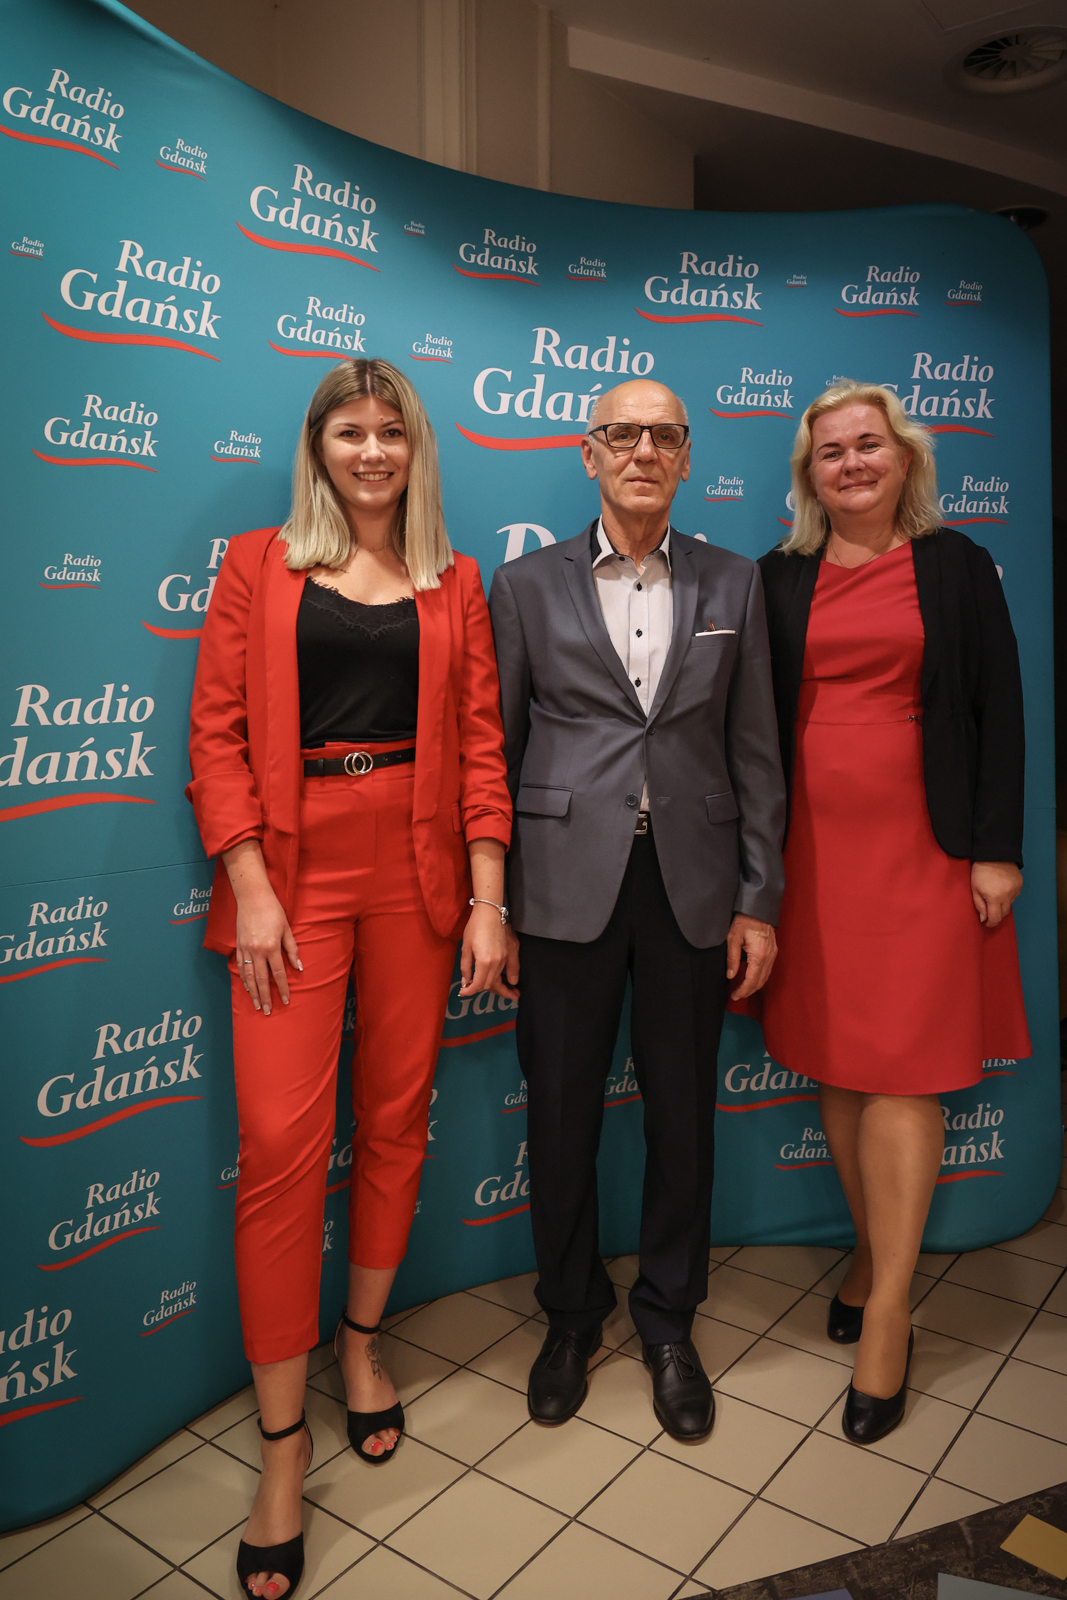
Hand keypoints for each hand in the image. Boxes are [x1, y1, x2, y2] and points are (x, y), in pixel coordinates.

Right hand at [235, 888, 300, 1015]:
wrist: (252, 897)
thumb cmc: (273, 910)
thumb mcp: (287, 928)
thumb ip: (292, 949)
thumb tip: (298, 967)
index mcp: (271, 946)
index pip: (278, 973)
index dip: (283, 988)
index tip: (286, 1000)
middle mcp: (257, 950)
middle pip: (262, 979)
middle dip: (265, 996)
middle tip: (268, 1011)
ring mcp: (246, 949)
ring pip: (249, 976)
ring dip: (253, 992)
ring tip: (257, 1005)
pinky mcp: (239, 945)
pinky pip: (241, 966)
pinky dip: (244, 979)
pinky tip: (247, 987)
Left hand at [459, 904, 518, 999]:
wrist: (490, 913)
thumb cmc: (475, 927)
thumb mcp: (466, 948)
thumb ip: (466, 967)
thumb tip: (466, 982)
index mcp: (484, 962)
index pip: (478, 984)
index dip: (470, 991)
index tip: (463, 992)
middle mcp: (496, 963)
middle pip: (489, 984)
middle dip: (479, 989)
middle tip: (469, 990)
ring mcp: (504, 959)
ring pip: (498, 979)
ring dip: (491, 985)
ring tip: (485, 990)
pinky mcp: (509, 954)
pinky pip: (505, 971)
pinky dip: (502, 979)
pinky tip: (507, 984)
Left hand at [726, 914, 776, 999]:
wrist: (758, 908)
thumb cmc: (744, 920)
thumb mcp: (733, 938)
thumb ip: (732, 958)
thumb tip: (731, 975)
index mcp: (758, 955)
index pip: (751, 980)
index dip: (743, 990)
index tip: (734, 996)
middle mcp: (768, 957)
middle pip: (760, 981)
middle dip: (748, 991)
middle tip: (736, 995)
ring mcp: (773, 954)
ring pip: (765, 977)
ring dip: (755, 986)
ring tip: (742, 989)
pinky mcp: (773, 951)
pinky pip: (768, 969)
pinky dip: (760, 977)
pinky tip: (751, 978)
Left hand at [971, 861, 1021, 927]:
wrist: (994, 854)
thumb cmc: (980, 871)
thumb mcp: (975, 889)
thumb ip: (979, 906)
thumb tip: (984, 919)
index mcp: (995, 898)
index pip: (995, 918)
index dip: (990, 923)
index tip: (986, 923)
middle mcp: (1008, 895)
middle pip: (1004, 913)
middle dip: (996, 915)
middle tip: (989, 912)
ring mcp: (1016, 890)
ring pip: (1010, 905)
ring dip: (1002, 905)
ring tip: (994, 896)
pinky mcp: (1020, 884)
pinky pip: (1014, 896)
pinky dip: (1008, 896)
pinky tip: (1001, 889)